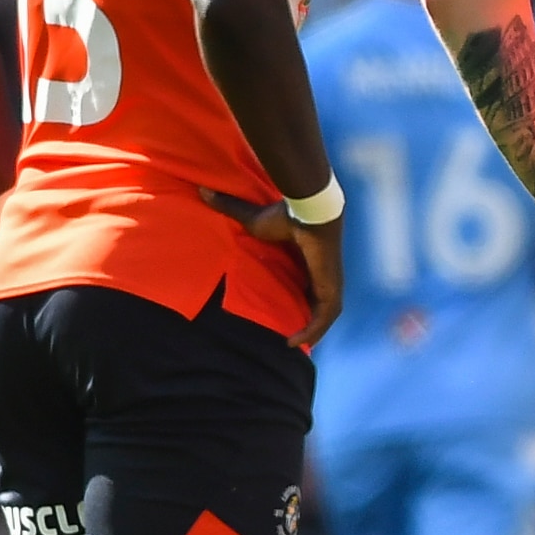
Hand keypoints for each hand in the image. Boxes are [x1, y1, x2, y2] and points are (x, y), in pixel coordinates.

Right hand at [201, 190, 344, 349]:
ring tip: (292, 345)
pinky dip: (314, 329)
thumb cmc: (285, 214)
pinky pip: (325, 316)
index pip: (308, 288)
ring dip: (312, 331)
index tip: (286, 316)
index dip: (301, 303)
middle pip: (319, 306)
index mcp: (309, 263)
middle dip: (309, 323)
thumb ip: (230, 208)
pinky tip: (297, 341)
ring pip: (325, 315)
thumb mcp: (252, 220)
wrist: (307, 210)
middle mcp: (322, 274)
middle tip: (291, 339)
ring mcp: (330, 282)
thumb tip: (203, 189)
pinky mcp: (331, 287)